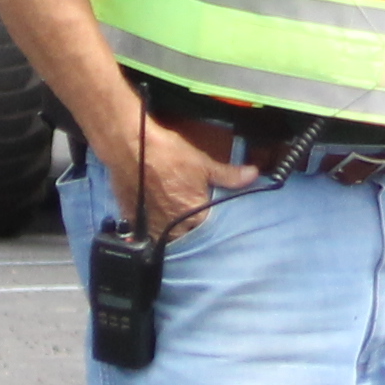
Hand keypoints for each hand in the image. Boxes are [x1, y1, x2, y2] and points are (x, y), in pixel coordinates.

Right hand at [121, 112, 255, 244]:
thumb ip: (228, 175)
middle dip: (188, 234)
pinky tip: (153, 217)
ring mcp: (150, 224)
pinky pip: (144, 232)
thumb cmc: (167, 154)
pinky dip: (150, 228)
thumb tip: (252, 174)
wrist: (131, 146)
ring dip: (169, 234)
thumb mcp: (202, 163)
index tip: (209, 225)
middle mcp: (171, 226)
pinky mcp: (133, 218)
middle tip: (190, 223)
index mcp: (193, 216)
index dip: (208, 229)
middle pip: (184, 239)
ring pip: (164, 239)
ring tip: (172, 223)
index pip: (207, 234)